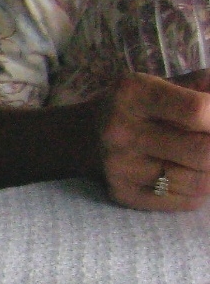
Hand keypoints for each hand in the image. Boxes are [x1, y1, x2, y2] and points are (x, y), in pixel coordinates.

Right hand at [96, 71, 209, 210]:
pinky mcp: (123, 194)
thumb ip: (207, 87)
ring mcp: (120, 166)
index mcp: (134, 93)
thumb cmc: (142, 106)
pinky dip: (203, 190)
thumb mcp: (168, 83)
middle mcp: (121, 131)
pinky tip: (196, 174)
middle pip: (204, 151)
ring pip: (201, 181)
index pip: (199, 110)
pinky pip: (186, 200)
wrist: (85, 135)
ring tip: (208, 159)